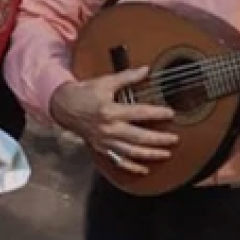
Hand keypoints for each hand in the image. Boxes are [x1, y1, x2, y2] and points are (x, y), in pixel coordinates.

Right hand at [49, 67, 177, 174]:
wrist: (65, 107)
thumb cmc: (85, 93)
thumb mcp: (105, 82)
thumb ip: (127, 77)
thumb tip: (145, 70)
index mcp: (110, 111)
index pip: (139, 113)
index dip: (156, 113)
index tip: (170, 113)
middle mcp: (109, 129)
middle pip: (139, 137)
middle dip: (159, 139)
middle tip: (174, 139)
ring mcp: (106, 142)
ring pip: (132, 152)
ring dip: (150, 154)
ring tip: (166, 153)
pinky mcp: (102, 149)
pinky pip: (119, 161)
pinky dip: (132, 167)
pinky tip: (144, 169)